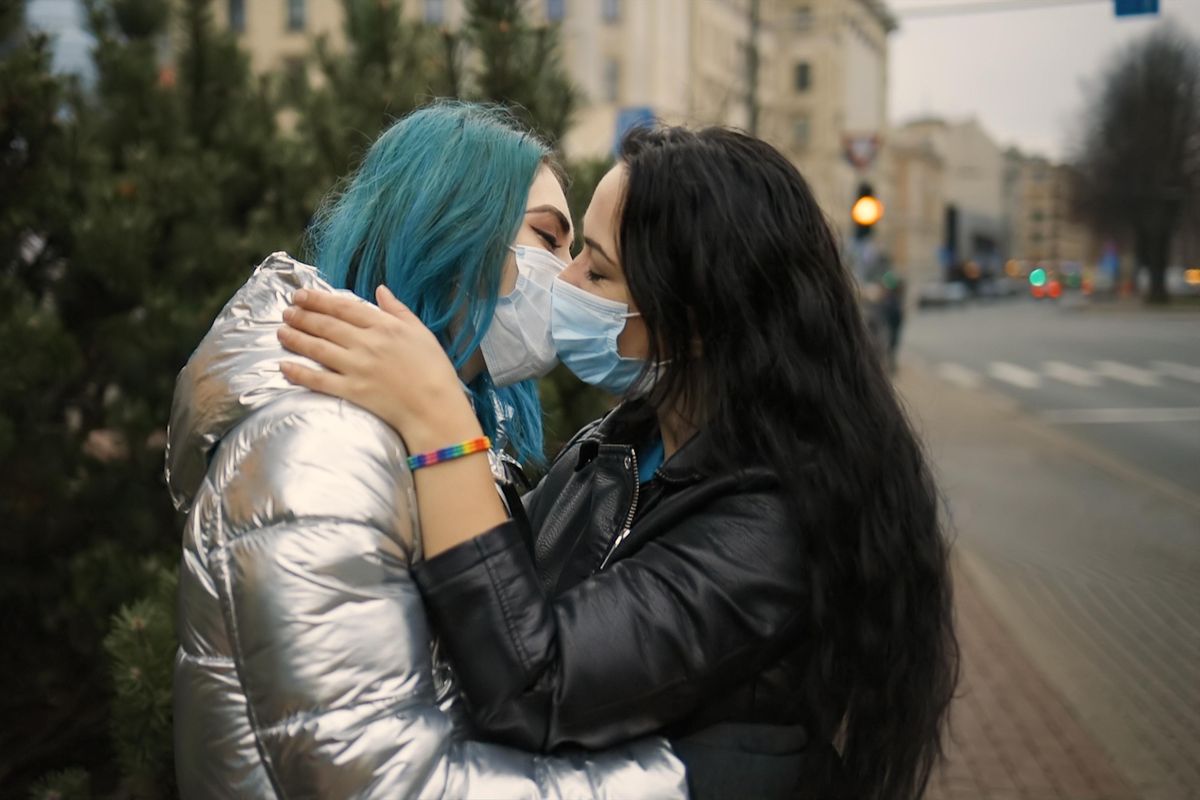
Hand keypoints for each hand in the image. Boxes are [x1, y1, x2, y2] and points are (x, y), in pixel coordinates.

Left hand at [278, 286, 482, 450]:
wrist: (435, 408)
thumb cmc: (434, 370)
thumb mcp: (421, 332)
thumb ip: (398, 310)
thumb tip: (380, 290)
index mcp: (384, 326)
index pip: (343, 307)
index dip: (319, 300)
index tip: (302, 295)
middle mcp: (367, 343)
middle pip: (326, 325)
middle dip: (302, 316)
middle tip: (286, 311)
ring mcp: (357, 367)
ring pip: (318, 348)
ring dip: (296, 338)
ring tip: (280, 331)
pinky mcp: (352, 391)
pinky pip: (319, 379)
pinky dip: (299, 372)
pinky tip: (283, 366)